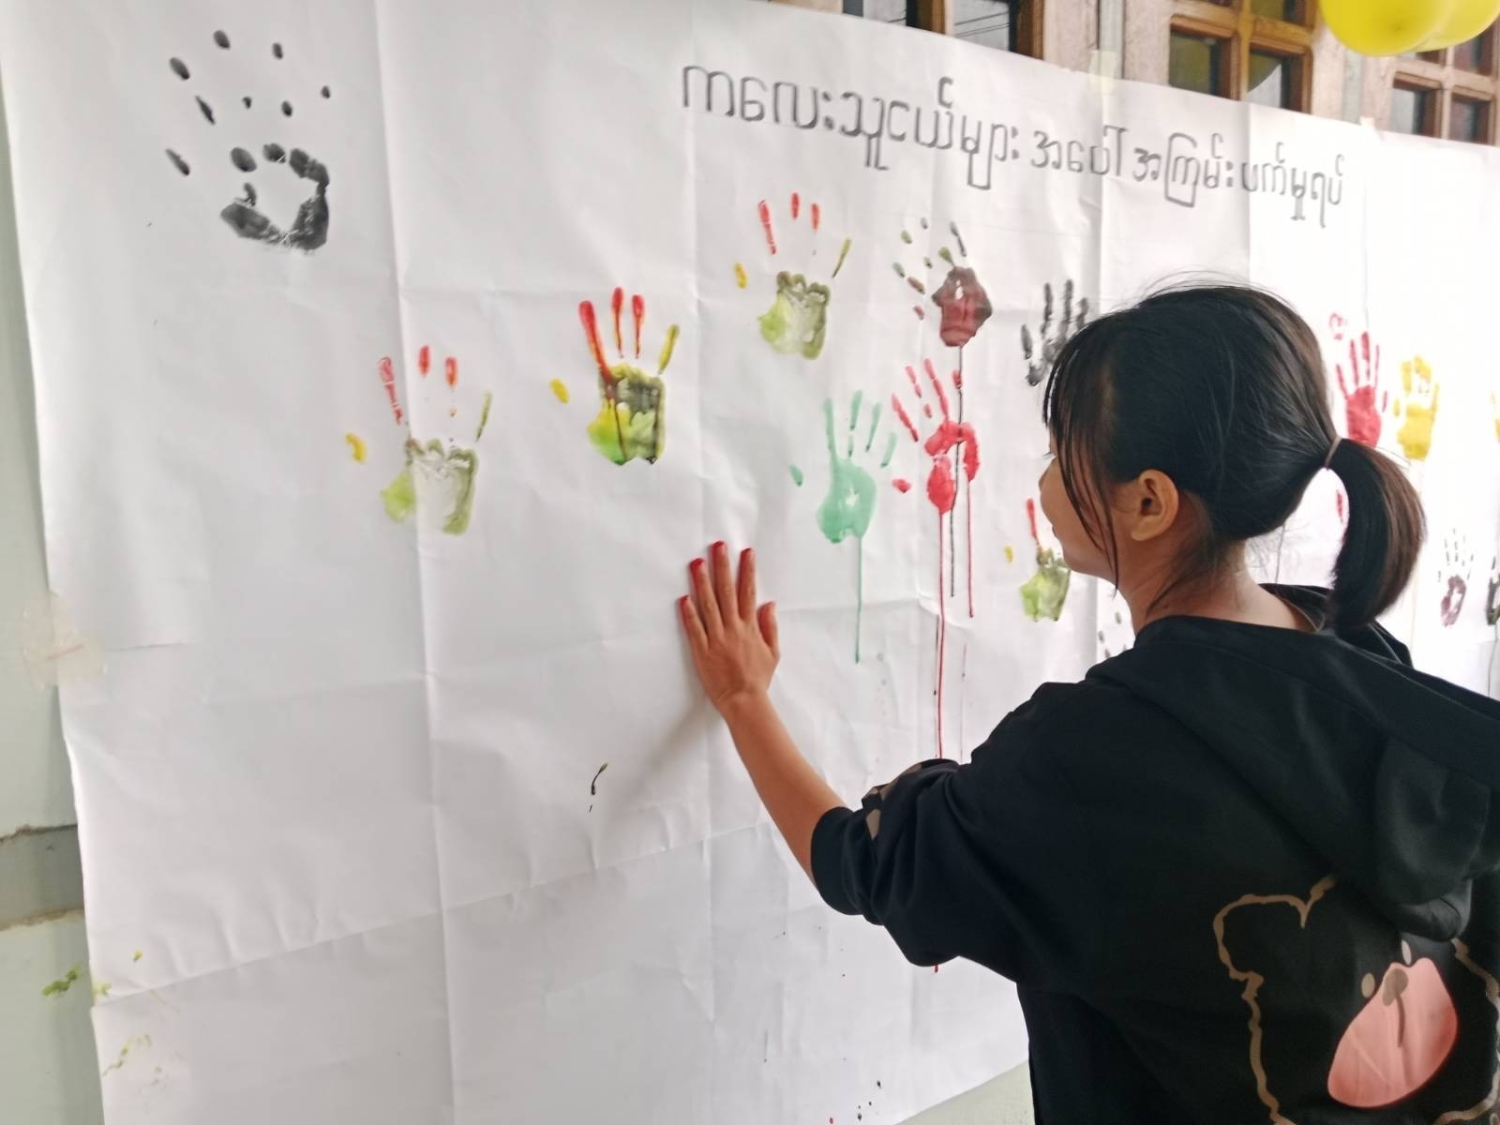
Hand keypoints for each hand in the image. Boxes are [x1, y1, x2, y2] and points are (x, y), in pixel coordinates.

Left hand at [679, 543, 778, 715]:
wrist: (744, 701)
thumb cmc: (758, 679)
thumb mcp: (773, 652)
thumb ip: (770, 627)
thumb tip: (769, 604)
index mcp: (750, 627)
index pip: (748, 592)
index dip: (747, 571)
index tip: (746, 552)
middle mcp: (733, 629)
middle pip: (726, 592)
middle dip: (722, 567)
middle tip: (718, 546)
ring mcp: (716, 639)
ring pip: (708, 605)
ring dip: (702, 582)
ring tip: (697, 563)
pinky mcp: (702, 651)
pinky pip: (694, 628)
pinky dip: (689, 613)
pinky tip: (684, 597)